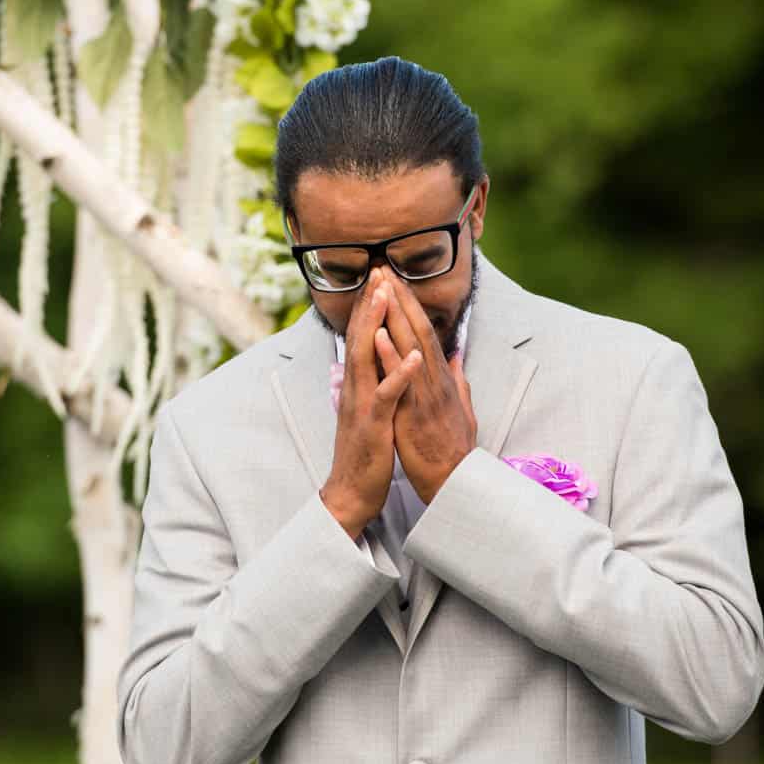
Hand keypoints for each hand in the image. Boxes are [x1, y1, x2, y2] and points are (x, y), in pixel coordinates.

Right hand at [321, 268, 422, 538]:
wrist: (351, 492)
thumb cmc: (365, 453)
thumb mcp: (372, 411)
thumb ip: (377, 383)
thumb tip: (383, 363)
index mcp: (359, 384)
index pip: (364, 338)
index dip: (371, 306)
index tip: (381, 278)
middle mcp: (355, 388)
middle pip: (361, 337)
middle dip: (371, 303)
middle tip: (379, 271)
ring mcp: (362, 405)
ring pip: (368, 357)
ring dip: (378, 325)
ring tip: (387, 296)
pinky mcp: (374, 425)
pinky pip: (387, 396)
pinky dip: (399, 374)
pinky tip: (412, 356)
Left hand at [374, 276, 476, 502]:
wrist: (453, 483)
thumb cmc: (453, 450)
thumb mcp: (461, 411)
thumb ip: (458, 382)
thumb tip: (455, 359)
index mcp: (441, 380)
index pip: (425, 333)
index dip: (410, 306)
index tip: (396, 280)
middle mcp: (435, 381)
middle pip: (419, 331)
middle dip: (402, 298)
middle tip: (385, 267)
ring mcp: (426, 396)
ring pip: (411, 347)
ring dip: (396, 315)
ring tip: (382, 286)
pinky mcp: (414, 413)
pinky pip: (401, 380)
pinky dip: (390, 355)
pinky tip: (379, 334)